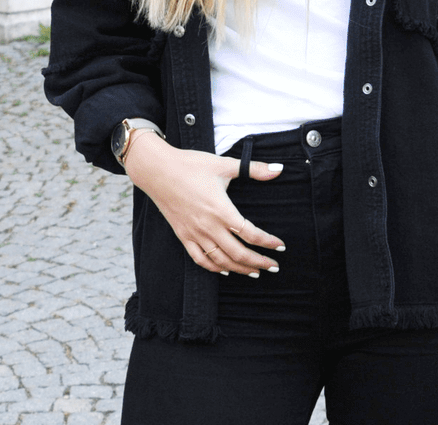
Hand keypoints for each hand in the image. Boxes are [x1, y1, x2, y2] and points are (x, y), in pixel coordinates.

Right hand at [122, 134, 285, 276]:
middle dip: (259, 262)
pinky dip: (213, 268)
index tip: (280, 246)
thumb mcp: (224, 164)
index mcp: (221, 209)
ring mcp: (194, 233)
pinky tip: (224, 270)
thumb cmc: (191, 165)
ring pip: (220, 261)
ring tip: (255, 273)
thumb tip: (279, 168)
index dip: (268, 242)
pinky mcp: (183, 235)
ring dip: (239, 269)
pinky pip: (199, 259)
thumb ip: (254, 169)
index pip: (250, 233)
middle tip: (274, 267)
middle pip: (238, 253)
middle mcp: (208, 226)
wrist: (157, 170)